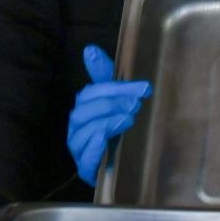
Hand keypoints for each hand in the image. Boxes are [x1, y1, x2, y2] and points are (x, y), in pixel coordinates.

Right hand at [66, 45, 151, 185]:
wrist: (125, 169)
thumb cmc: (117, 131)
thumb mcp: (115, 102)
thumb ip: (104, 76)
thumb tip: (89, 49)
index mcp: (84, 109)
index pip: (91, 92)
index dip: (115, 88)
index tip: (142, 87)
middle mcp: (77, 128)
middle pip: (84, 110)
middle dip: (110, 104)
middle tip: (136, 103)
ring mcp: (79, 150)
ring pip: (81, 132)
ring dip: (105, 122)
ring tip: (127, 118)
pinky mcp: (86, 171)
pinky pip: (84, 159)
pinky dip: (93, 148)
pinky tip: (104, 140)